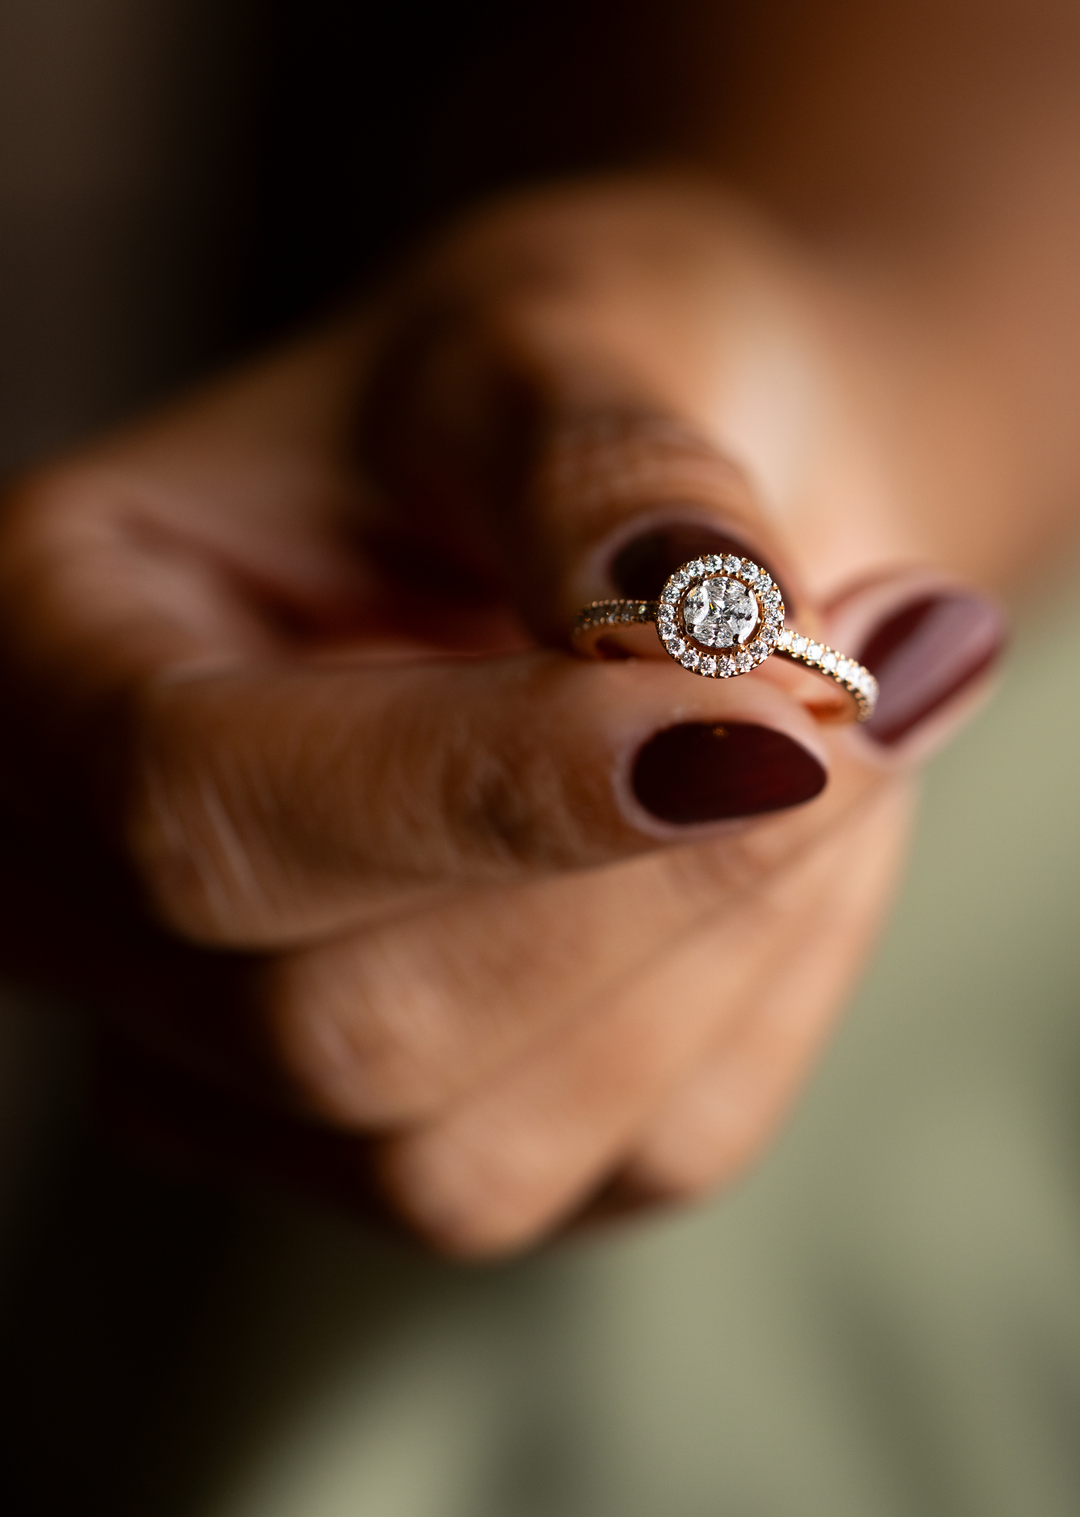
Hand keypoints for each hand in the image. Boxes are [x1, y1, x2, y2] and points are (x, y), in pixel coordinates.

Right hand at [0, 176, 1003, 1255]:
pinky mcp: (411, 1147)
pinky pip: (626, 1159)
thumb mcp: (551, 351)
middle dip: (647, 886)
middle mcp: (95, 901)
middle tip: (859, 684)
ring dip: (729, 939)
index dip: (481, 790)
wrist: (626, 510)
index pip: (194, 811)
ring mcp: (237, 1061)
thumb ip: (610, 483)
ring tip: (835, 719)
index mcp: (47, 660)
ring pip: (470, 1164)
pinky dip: (768, 988)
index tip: (764, 707)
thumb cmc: (539, 394)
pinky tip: (796, 823)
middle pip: (327, 1037)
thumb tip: (717, 638)